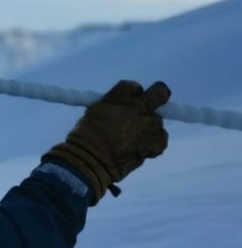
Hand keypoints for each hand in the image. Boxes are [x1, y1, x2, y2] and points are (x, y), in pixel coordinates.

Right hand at [44, 79, 170, 203]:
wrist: (91, 159)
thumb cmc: (86, 135)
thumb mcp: (95, 111)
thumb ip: (112, 105)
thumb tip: (121, 110)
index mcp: (120, 97)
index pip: (134, 87)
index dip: (134, 93)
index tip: (129, 101)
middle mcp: (139, 107)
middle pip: (158, 95)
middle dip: (154, 100)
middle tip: (146, 109)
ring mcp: (150, 124)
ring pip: (158, 121)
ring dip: (149, 127)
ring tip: (135, 138)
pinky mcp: (156, 142)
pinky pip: (162, 139)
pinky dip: (153, 143)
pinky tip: (142, 148)